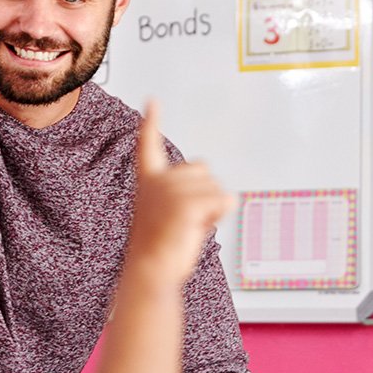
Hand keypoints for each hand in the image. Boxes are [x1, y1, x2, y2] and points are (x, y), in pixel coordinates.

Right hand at [125, 102, 233, 287]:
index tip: (153, 102)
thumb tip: (222, 196)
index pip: (148, 145)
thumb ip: (186, 195)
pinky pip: (224, 200)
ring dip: (212, 209)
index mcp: (149, 181)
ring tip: (187, 227)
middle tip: (184, 222)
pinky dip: (220, 215)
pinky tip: (198, 228)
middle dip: (206, 195)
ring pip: (216, 187)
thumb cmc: (162, 249)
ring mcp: (171, 190)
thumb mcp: (171, 214)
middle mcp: (158, 180)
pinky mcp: (186, 203)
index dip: (151, 123)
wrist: (151, 271)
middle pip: (204, 170)